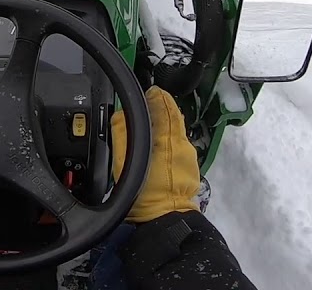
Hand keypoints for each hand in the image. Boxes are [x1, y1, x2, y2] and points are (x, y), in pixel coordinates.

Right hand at [111, 86, 201, 222]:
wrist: (164, 219)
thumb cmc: (144, 196)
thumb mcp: (125, 164)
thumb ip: (123, 135)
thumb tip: (122, 115)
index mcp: (167, 141)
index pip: (165, 109)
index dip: (157, 97)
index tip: (151, 91)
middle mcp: (182, 145)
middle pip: (175, 117)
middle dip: (163, 105)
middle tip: (153, 97)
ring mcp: (188, 157)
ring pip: (178, 130)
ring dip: (167, 120)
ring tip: (155, 115)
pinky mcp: (189, 166)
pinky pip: (180, 144)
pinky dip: (171, 136)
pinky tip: (161, 140)